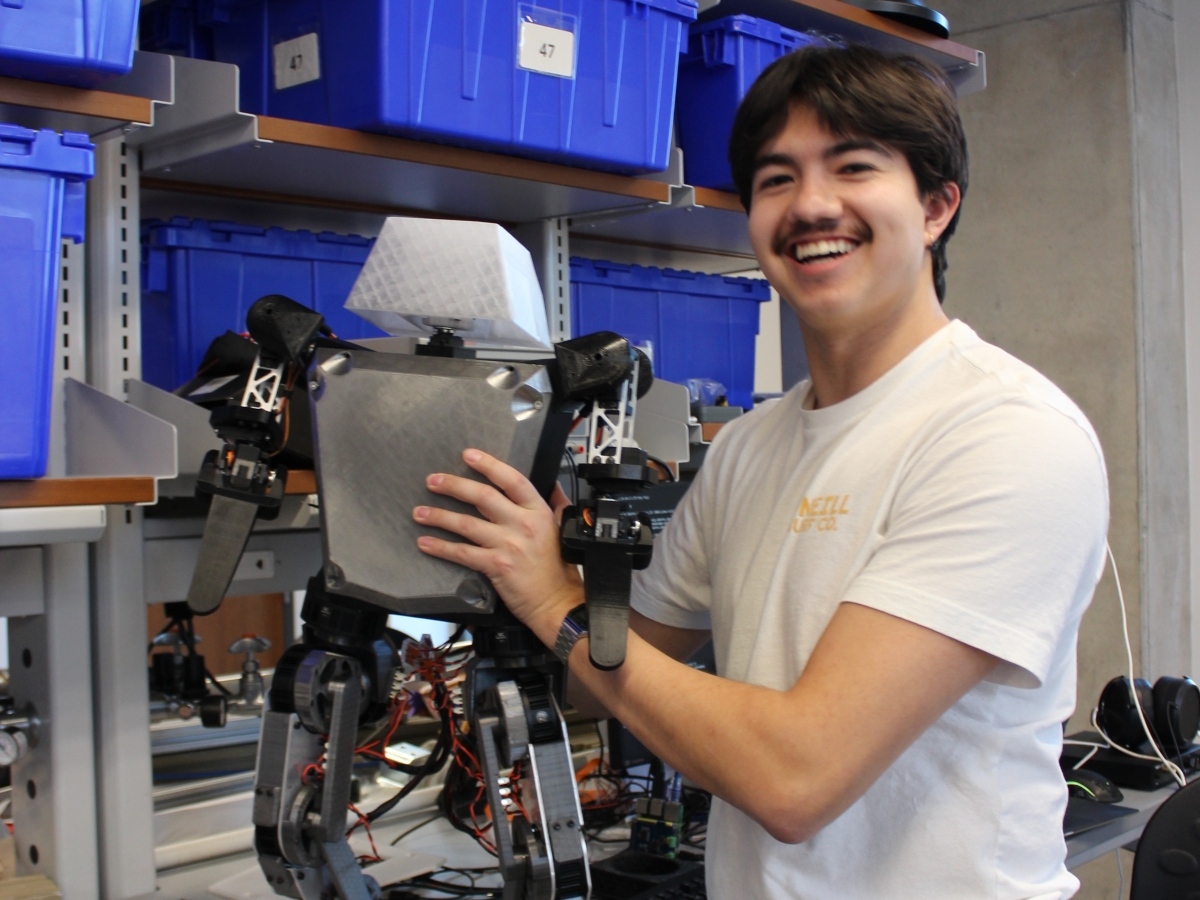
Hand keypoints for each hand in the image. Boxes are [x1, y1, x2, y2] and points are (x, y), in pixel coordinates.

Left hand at [413, 449, 581, 642]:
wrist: (557, 601)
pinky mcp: (496, 566)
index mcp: (538, 511)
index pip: (512, 480)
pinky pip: (462, 553)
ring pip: (466, 524)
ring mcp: (508, 545)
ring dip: (439, 516)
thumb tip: (552, 484)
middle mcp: (523, 524)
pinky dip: (441, 547)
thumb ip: (556, 503)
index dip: (489, 465)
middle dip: (454, 485)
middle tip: (433, 480)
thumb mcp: (562, 528)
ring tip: (420, 512)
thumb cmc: (558, 568)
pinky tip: (426, 542)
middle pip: (483, 497)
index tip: (469, 455)